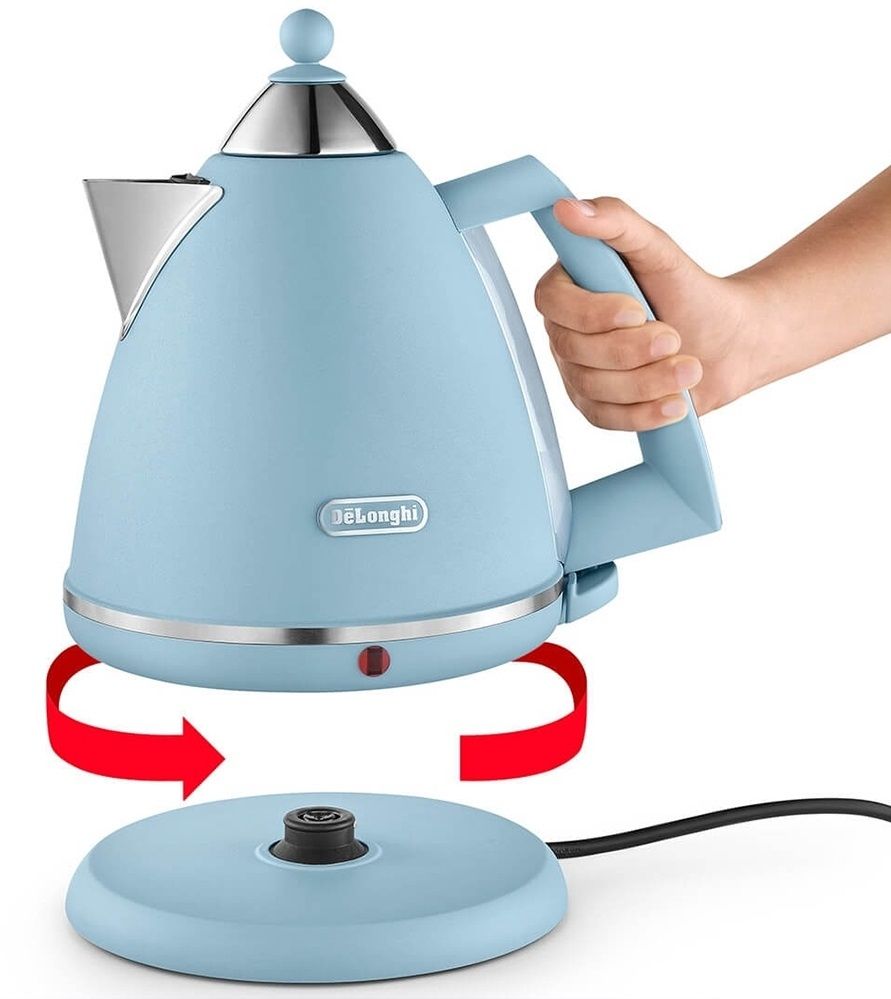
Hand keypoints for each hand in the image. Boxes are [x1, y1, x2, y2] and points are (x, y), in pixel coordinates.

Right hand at [535, 197, 760, 429]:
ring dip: (648, 380)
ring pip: (593, 387)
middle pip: (573, 350)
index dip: (591, 313)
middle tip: (676, 338)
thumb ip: (614, 221)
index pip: (552, 303)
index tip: (637, 310)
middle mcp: (564, 332)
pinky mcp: (598, 408)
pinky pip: (607, 419)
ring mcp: (577, 373)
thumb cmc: (689, 291)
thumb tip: (567, 208)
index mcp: (568, 289)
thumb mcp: (657, 248)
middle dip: (631, 349)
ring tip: (691, 368)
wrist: (728, 341)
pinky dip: (646, 413)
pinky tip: (676, 402)